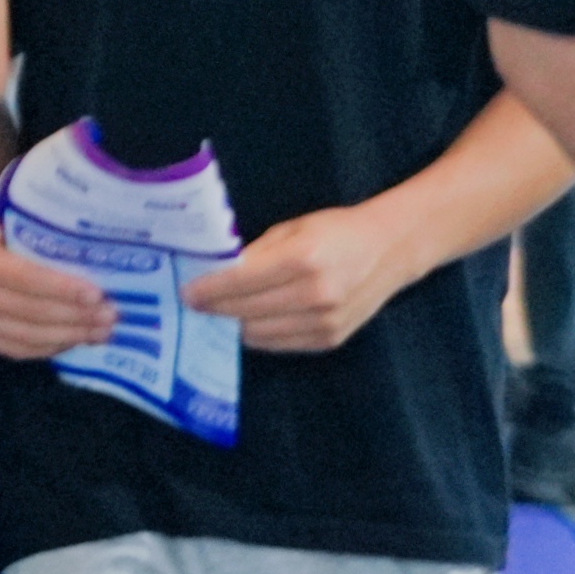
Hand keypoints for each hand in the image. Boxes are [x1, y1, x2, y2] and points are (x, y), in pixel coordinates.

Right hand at [0, 212, 115, 361]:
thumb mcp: (4, 206)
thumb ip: (39, 226)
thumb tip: (95, 242)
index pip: (23, 277)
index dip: (62, 288)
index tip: (97, 294)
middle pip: (30, 312)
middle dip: (76, 316)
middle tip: (112, 315)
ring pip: (27, 336)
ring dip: (70, 336)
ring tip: (102, 330)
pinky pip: (18, 350)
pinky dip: (51, 348)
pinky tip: (76, 339)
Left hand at [181, 202, 413, 353]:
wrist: (388, 250)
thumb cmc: (335, 230)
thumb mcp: (292, 229)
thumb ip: (256, 252)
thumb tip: (216, 272)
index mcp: (303, 259)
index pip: (241, 281)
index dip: (209, 289)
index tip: (186, 292)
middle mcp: (315, 295)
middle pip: (247, 311)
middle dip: (214, 309)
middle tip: (192, 304)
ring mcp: (325, 322)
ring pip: (260, 334)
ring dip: (232, 326)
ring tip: (214, 314)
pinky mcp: (330, 340)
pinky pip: (280, 345)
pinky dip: (258, 335)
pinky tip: (244, 323)